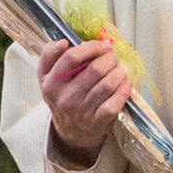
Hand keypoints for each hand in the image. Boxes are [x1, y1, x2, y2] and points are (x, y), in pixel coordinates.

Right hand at [37, 38, 132, 161]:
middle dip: (110, 58)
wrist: (70, 131)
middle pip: (95, 68)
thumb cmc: (61, 96)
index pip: (72, 57)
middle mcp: (66, 97)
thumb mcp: (46, 76)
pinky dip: (125, 88)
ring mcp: (83, 110)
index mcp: (51, 82)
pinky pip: (116, 100)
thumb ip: (49, 55)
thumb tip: (62, 42)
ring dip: (119, 72)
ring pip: (108, 83)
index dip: (92, 47)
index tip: (102, 46)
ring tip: (119, 69)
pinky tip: (125, 82)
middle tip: (113, 58)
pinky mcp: (98, 120)